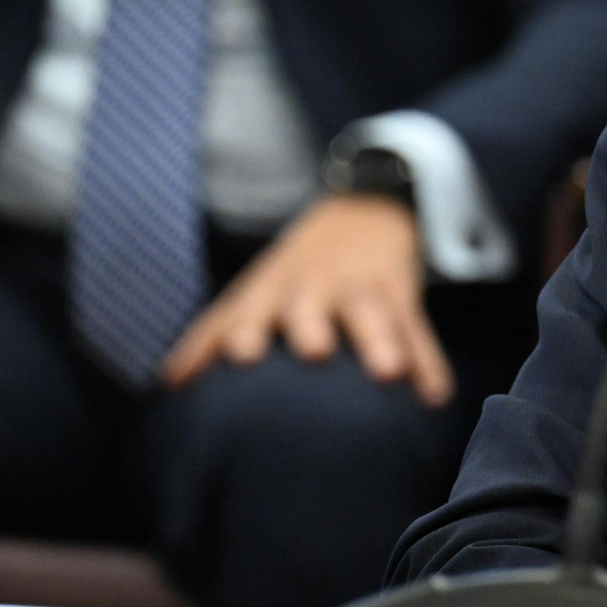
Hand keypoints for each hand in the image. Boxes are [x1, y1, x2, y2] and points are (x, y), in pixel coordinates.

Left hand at [161, 194, 452, 405]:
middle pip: (313, 304)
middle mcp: (315, 286)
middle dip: (312, 324)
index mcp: (273, 287)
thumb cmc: (297, 271)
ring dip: (383, 341)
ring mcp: (361, 287)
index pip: (253, 306)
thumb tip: (171, 383)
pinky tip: (436, 396)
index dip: (244, 328)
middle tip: (314, 350)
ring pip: (372, 312)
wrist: (365, 209)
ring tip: (389, 373)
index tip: (239, 356)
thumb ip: (213, 334)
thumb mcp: (255, 290)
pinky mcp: (402, 294)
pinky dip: (429, 362)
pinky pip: (417, 328)